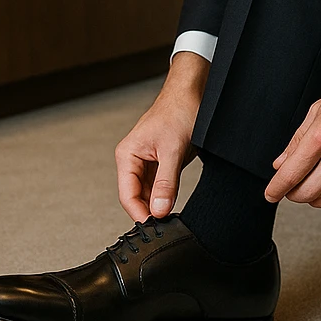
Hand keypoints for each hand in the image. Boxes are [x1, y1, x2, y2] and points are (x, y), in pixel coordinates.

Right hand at [115, 52, 208, 222]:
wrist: (193, 92)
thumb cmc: (179, 111)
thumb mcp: (174, 150)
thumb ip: (167, 182)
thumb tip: (159, 211)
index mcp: (127, 155)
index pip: (127, 195)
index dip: (140, 214)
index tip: (156, 229)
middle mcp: (133, 160)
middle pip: (136, 198)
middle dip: (150, 212)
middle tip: (167, 227)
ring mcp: (147, 163)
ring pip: (149, 194)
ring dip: (159, 206)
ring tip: (172, 217)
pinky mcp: (161, 163)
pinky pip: (160, 187)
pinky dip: (166, 197)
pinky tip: (175, 205)